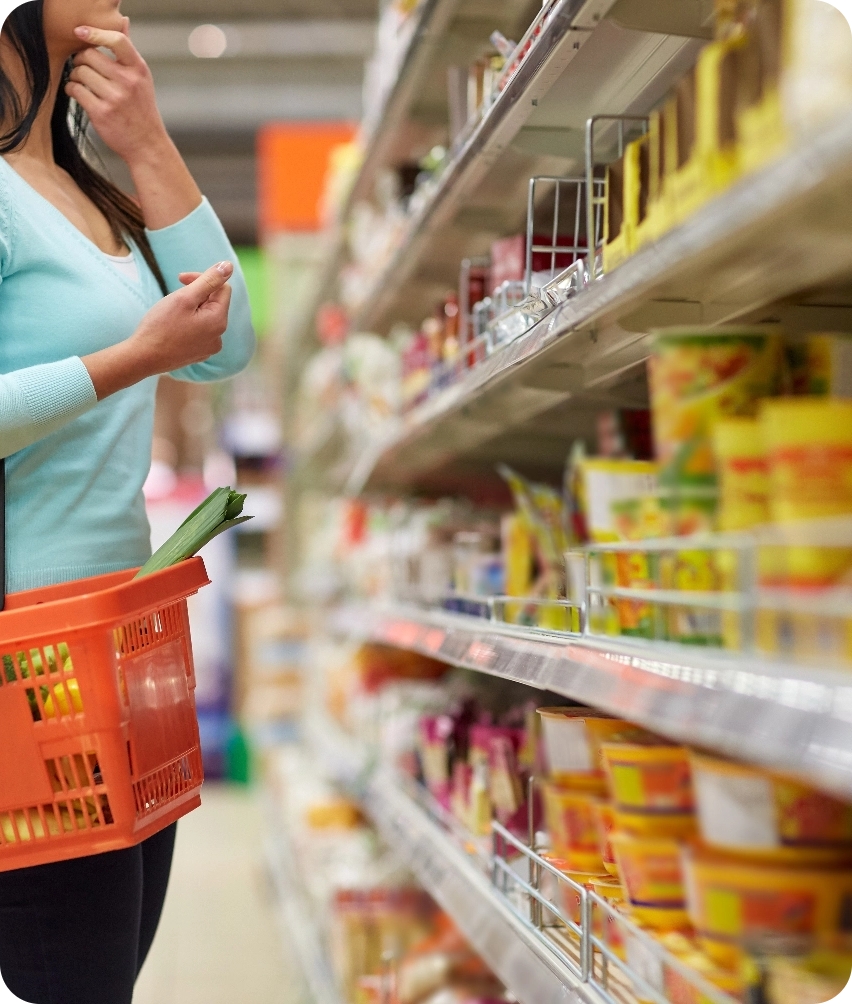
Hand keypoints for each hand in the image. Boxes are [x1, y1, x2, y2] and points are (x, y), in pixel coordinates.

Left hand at [66, 22, 168, 166]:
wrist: (147, 145)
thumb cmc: (141, 110)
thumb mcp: (141, 79)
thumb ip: (128, 51)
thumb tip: (123, 21)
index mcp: (138, 70)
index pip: (117, 40)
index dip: (95, 33)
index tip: (80, 32)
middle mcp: (128, 82)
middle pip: (89, 55)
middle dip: (81, 60)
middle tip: (83, 68)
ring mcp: (115, 98)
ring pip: (79, 72)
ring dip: (75, 76)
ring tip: (81, 82)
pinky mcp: (101, 113)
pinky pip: (75, 90)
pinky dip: (72, 90)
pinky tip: (78, 93)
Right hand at [83, 262, 233, 399]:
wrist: (142, 357)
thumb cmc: (161, 326)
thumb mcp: (185, 297)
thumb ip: (209, 280)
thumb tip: (228, 265)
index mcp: (219, 321)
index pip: (222, 288)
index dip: (202, 279)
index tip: (181, 279)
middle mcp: (219, 336)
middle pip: (213, 303)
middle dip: (195, 295)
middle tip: (173, 299)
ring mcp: (209, 347)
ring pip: (204, 317)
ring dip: (190, 309)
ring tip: (171, 315)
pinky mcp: (198, 354)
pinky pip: (198, 331)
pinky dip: (187, 324)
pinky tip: (171, 328)